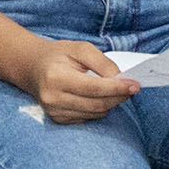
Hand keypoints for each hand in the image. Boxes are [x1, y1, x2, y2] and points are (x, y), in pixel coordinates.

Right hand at [23, 37, 140, 123]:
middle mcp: (53, 98)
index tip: (135, 85)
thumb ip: (102, 62)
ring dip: (111, 103)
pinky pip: (88, 118)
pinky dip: (98, 108)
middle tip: (131, 87)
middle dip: (118, 96)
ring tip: (116, 90)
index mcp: (56, 77)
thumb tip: (121, 79)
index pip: (94, 88)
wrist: (32, 68)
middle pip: (97, 103)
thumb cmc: (58, 55)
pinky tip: (98, 97)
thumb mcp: (80, 48)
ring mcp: (54, 112)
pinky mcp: (58, 119)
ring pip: (95, 113)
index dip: (117, 88)